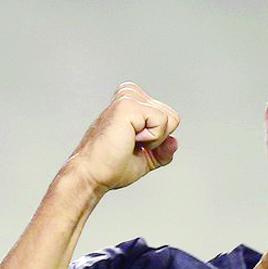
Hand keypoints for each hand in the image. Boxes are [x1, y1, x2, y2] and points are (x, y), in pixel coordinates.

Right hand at [66, 82, 180, 192]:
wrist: (93, 174)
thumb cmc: (112, 165)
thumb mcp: (146, 158)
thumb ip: (163, 150)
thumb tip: (174, 141)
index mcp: (133, 102)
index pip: (169, 118)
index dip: (159, 140)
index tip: (134, 146)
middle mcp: (130, 94)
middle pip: (173, 117)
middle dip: (159, 139)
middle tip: (131, 145)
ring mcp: (128, 97)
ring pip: (170, 118)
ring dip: (154, 139)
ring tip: (128, 142)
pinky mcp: (127, 104)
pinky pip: (162, 121)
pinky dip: (152, 138)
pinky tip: (129, 139)